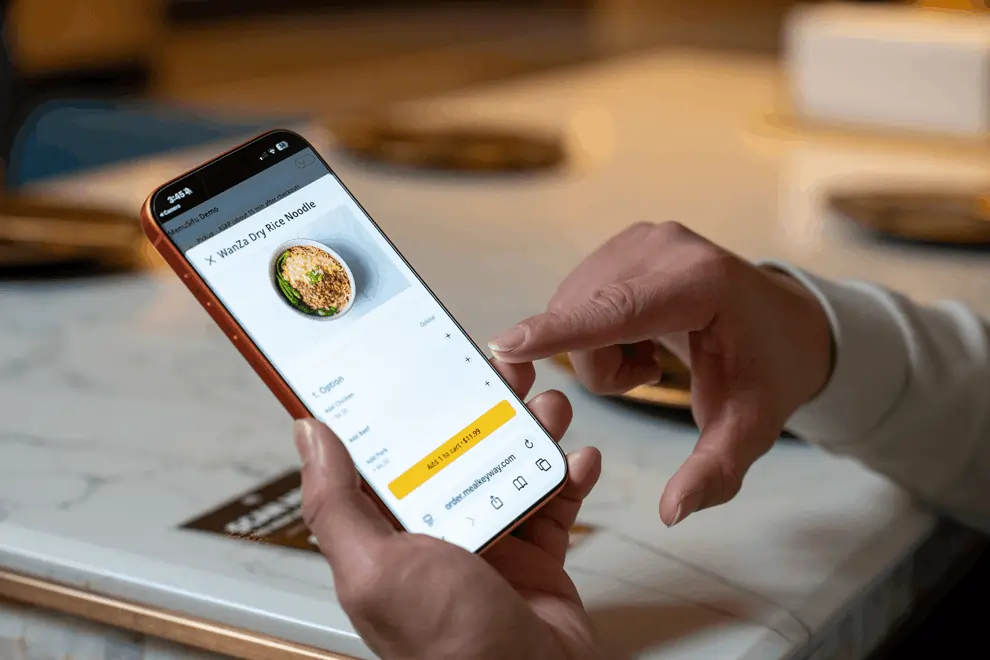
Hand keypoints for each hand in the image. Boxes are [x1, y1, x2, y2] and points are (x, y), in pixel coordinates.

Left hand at [293, 358, 601, 659]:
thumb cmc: (445, 645)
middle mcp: (437, 531)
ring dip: (533, 431)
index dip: (399, 406)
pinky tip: (580, 459)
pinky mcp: (537, 556)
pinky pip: (555, 502)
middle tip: (503, 370)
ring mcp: (491, 542)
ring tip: (550, 408)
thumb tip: (308, 434)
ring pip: (510, 465)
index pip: (387, 453)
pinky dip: (570, 475)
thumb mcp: (374, 569)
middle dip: (483, 406)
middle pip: (457, 448)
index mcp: (387, 532)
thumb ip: (335, 503)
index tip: (414, 362)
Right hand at [489, 222, 831, 526]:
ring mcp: (640, 238)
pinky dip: (596, 328)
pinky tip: (640, 332)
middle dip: (602, 368)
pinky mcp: (623, 242)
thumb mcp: (749, 429)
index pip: (619, 312)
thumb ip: (714, 472)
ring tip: (650, 353)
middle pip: (584, 322)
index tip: (506, 344)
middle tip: (652, 372)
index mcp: (702, 284)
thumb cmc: (765, 372)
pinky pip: (575, 297)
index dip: (561, 331)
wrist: (781, 322)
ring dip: (597, 350)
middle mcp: (664, 247)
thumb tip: (672, 513)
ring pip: (571, 311)